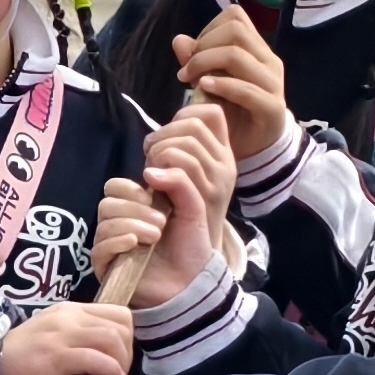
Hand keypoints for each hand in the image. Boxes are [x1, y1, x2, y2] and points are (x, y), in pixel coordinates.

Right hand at [0, 302, 131, 374]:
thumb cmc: (24, 358)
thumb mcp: (56, 338)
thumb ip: (81, 339)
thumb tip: (110, 356)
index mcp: (72, 310)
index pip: (119, 313)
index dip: (127, 338)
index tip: (119, 360)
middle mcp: (70, 316)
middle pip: (121, 325)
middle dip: (127, 353)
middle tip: (118, 373)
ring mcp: (62, 333)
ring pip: (112, 338)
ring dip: (121, 362)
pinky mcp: (55, 354)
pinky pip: (94, 357)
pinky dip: (109, 370)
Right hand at [106, 152, 220, 305]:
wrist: (193, 283)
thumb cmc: (191, 246)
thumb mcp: (192, 207)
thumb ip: (178, 181)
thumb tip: (148, 171)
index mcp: (134, 207)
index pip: (114, 187)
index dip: (131, 189)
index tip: (153, 199)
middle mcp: (119, 224)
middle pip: (107, 203)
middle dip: (134, 209)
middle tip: (161, 223)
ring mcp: (111, 246)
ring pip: (104, 224)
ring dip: (132, 225)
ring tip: (156, 237)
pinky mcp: (107, 267)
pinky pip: (100, 247)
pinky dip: (117, 241)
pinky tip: (134, 244)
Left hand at [147, 102, 239, 251]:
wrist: (189, 261)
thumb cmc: (179, 218)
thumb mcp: (184, 180)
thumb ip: (180, 153)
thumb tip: (164, 131)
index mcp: (223, 157)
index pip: (212, 114)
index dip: (185, 114)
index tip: (165, 134)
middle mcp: (225, 167)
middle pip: (193, 126)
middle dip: (164, 135)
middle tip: (151, 157)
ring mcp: (215, 184)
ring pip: (186, 145)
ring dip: (159, 153)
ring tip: (150, 172)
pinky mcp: (202, 201)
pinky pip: (183, 172)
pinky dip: (161, 172)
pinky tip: (150, 179)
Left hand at [171, 5, 293, 164]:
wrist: (255, 149)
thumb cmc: (233, 113)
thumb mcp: (210, 83)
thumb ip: (196, 61)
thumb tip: (179, 40)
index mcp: (257, 50)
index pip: (235, 16)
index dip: (209, 29)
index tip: (193, 52)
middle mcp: (269, 61)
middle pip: (235, 30)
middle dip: (204, 45)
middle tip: (187, 69)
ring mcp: (273, 83)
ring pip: (237, 55)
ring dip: (206, 63)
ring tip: (190, 81)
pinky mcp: (272, 107)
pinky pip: (246, 89)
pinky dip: (221, 85)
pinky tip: (203, 89)